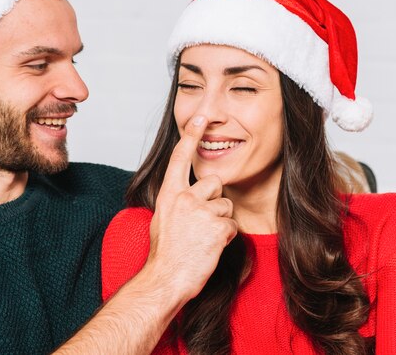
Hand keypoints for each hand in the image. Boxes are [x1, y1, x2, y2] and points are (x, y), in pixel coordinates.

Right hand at [144, 115, 237, 300]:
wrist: (166, 278)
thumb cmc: (165, 253)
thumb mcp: (163, 219)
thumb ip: (177, 201)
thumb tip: (188, 194)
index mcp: (169, 193)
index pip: (180, 157)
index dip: (192, 135)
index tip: (201, 116)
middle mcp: (184, 197)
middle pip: (214, 182)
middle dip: (214, 198)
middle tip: (202, 221)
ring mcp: (201, 211)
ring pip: (226, 205)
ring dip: (220, 220)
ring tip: (203, 237)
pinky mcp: (217, 226)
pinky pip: (232, 224)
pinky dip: (226, 237)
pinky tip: (211, 247)